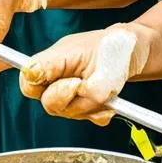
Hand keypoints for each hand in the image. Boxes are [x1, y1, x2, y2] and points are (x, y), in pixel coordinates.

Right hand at [19, 25, 149, 125]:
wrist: (134, 50)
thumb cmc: (114, 46)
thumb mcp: (90, 57)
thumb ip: (59, 70)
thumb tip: (31, 74)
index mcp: (53, 59)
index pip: (28, 80)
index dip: (37, 87)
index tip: (69, 83)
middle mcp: (58, 77)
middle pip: (46, 102)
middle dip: (69, 98)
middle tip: (83, 84)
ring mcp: (70, 90)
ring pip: (67, 112)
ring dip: (89, 105)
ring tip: (105, 89)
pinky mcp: (83, 102)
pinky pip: (85, 116)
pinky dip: (99, 112)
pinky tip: (109, 101)